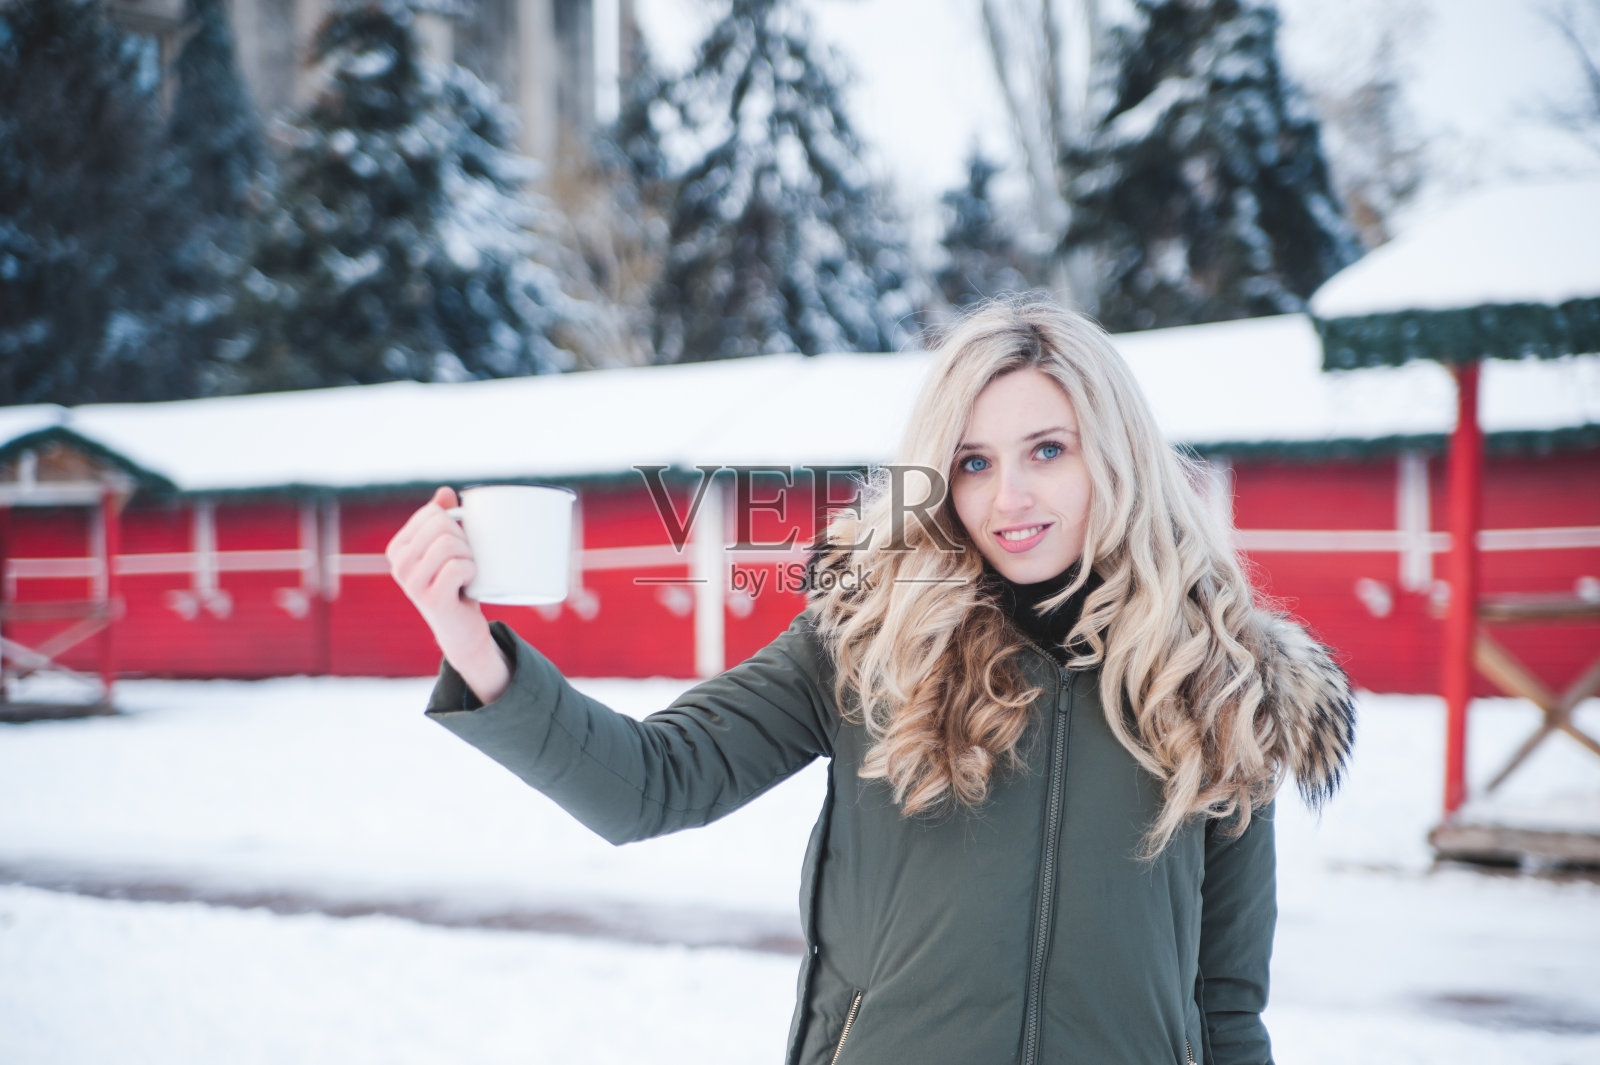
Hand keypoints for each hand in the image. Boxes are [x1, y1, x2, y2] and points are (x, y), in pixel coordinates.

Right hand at [386, 487, 510, 702]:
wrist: (462, 629)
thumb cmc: (457, 583)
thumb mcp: (449, 547)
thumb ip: (444, 518)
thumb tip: (445, 492)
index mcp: (398, 547)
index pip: (433, 512)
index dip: (456, 524)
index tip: (456, 547)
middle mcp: (398, 564)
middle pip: (442, 525)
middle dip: (464, 539)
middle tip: (465, 561)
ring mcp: (412, 583)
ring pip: (449, 544)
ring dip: (469, 556)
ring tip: (466, 572)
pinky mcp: (431, 599)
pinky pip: (458, 567)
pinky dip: (472, 571)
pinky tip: (468, 584)